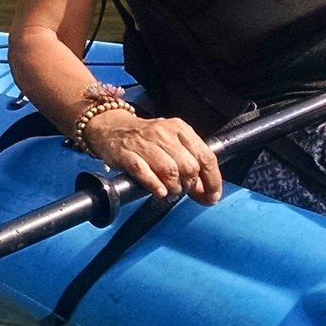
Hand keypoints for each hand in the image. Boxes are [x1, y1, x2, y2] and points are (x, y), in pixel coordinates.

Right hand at [82, 106, 223, 204]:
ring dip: (174, 188)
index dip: (212, 181)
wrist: (112, 128)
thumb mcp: (172, 144)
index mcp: (180, 129)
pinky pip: (144, 172)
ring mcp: (145, 143)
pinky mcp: (127, 154)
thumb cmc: (146, 139)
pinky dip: (154, 185)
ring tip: (169, 191)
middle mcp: (164, 133)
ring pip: (170, 171)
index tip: (211, 196)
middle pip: (189, 166)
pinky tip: (159, 192)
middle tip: (183, 190)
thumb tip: (206, 192)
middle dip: (190, 185)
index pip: (206, 157)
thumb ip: (190, 163)